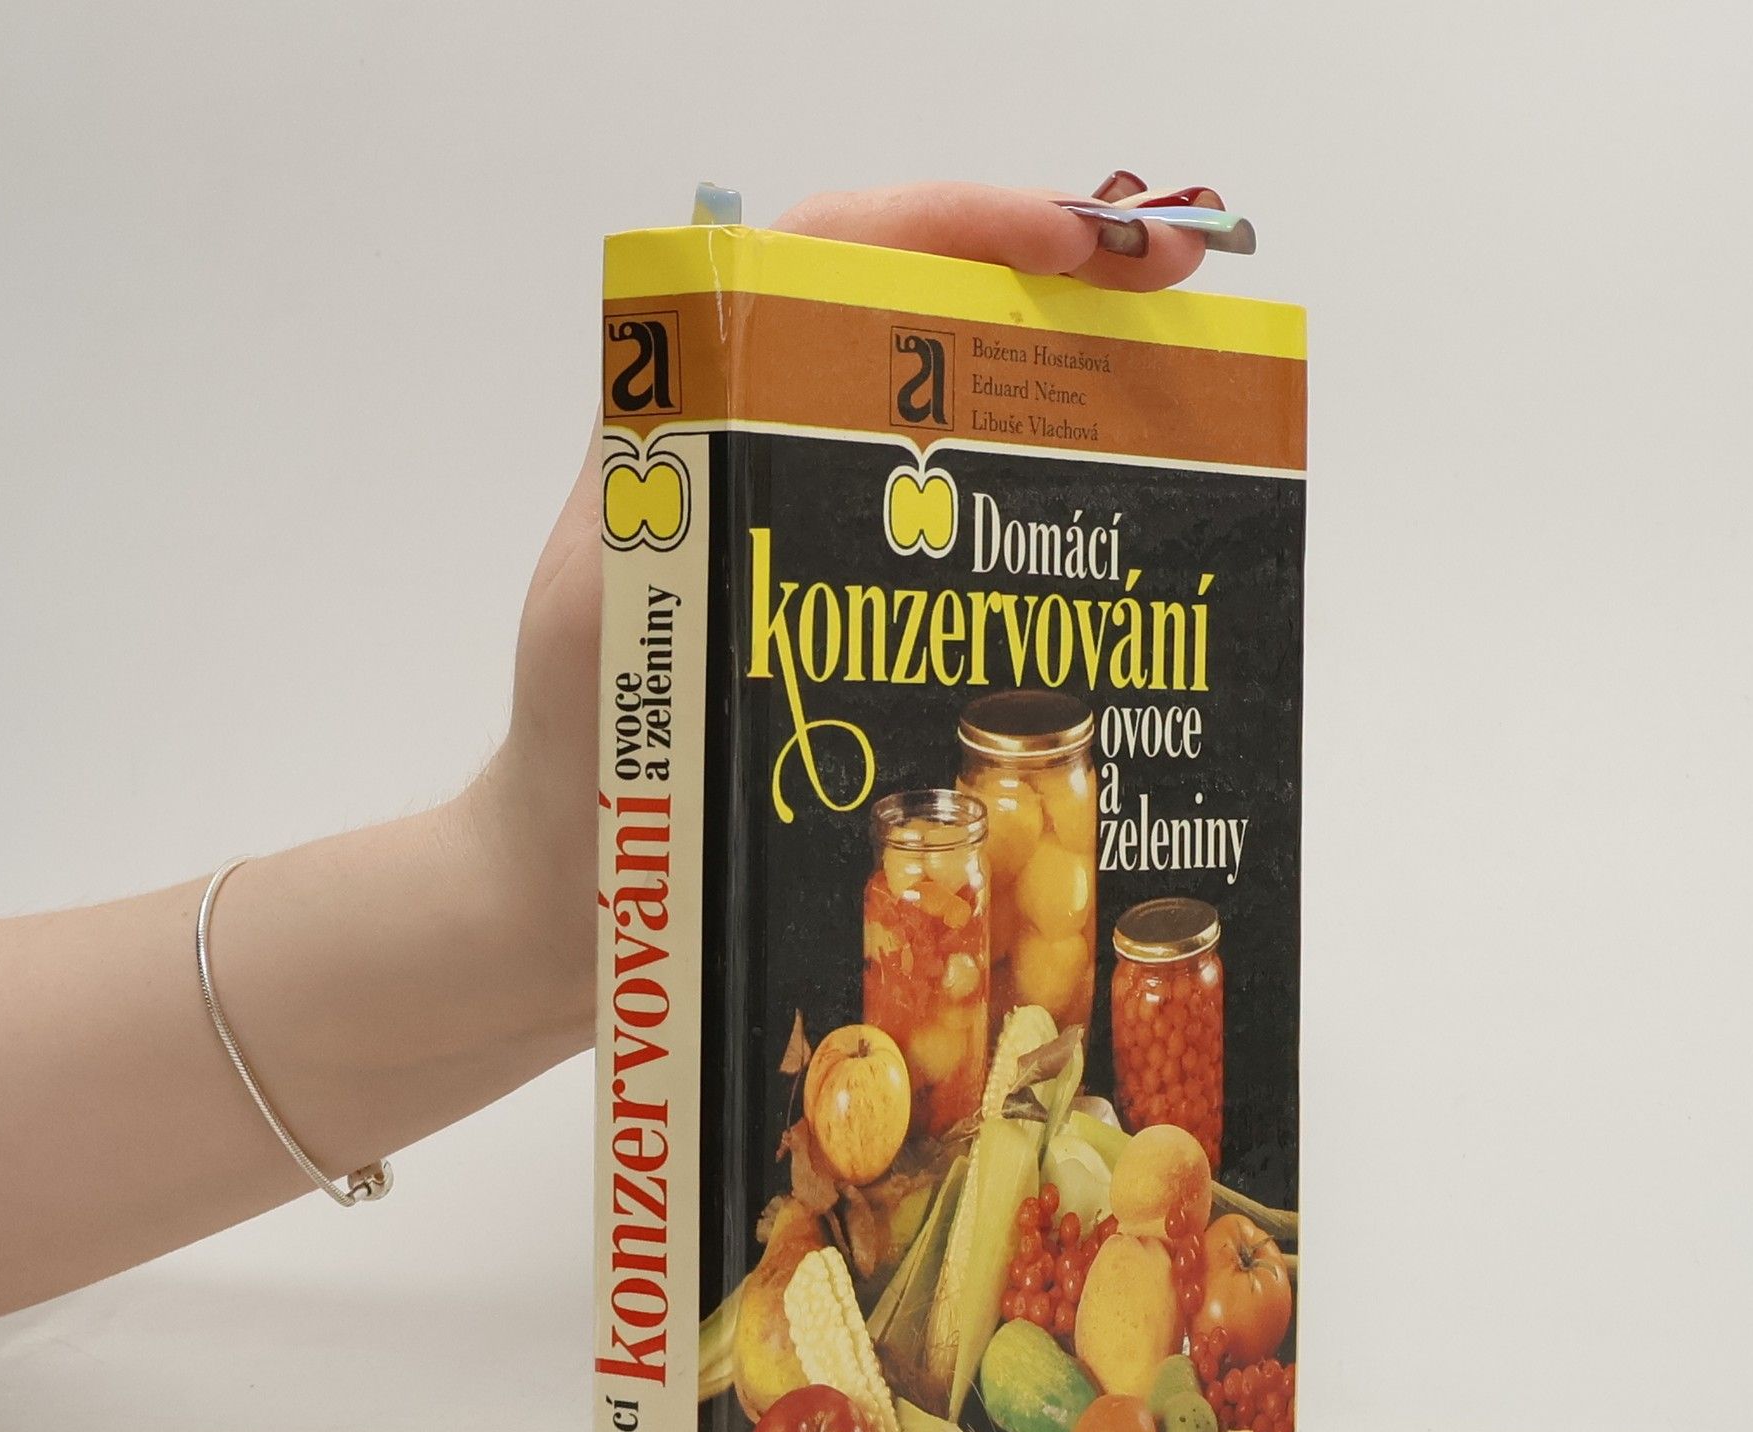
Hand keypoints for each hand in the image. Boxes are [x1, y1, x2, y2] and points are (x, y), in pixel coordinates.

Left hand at [474, 179, 1224, 1034]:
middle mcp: (768, 449)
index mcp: (702, 416)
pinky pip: (952, 527)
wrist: (579, 889)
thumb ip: (654, 493)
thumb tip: (721, 376)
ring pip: (953, 411)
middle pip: (924, 309)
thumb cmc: (580, 761)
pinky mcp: (846, 606)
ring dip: (1059, 383)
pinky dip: (1033, 508)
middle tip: (1173, 292)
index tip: (1090, 245)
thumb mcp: (603, 607)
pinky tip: (1106, 540)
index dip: (966, 220)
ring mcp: (815, 529)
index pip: (838, 249)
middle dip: (1051, 283)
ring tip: (1167, 388)